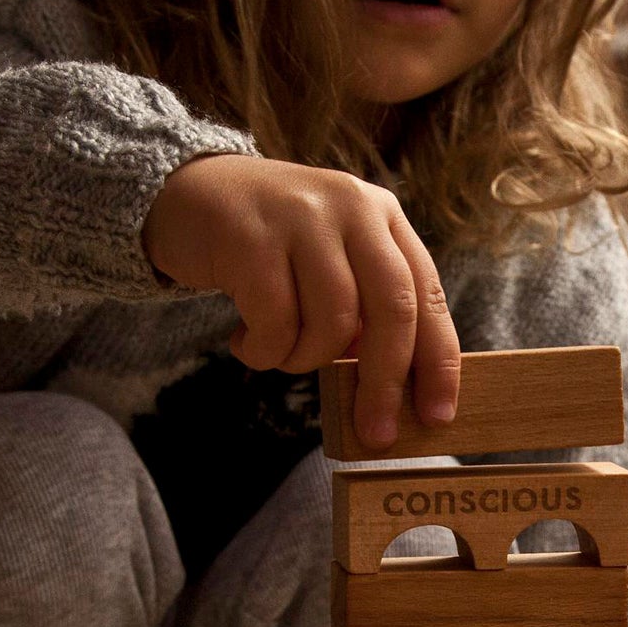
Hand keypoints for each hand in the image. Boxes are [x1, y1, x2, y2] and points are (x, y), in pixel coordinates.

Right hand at [143, 154, 460, 448]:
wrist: (189, 194)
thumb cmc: (269, 246)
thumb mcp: (330, 260)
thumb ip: (364, 308)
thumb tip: (390, 389)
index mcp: (382, 215)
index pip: (427, 294)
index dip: (438, 361)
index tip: (438, 415)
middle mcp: (352, 207)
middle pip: (392, 309)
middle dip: (385, 382)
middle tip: (375, 433)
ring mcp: (302, 217)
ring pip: (333, 322)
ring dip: (306, 360)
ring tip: (280, 354)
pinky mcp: (252, 237)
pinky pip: (275, 322)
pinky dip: (263, 351)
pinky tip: (244, 342)